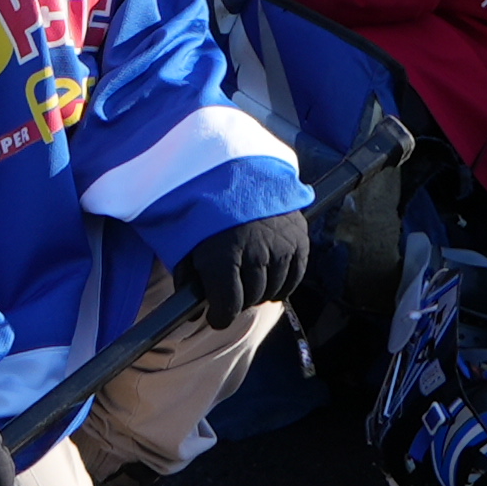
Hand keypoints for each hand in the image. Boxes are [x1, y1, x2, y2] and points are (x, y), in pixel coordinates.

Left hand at [170, 208, 309, 326]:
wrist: (237, 168)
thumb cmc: (206, 206)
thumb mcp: (186, 239)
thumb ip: (188, 277)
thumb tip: (194, 313)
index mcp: (224, 254)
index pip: (228, 306)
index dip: (219, 317)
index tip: (215, 317)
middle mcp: (256, 253)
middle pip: (250, 299)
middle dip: (237, 301)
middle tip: (230, 292)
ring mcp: (281, 247)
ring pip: (273, 291)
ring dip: (260, 291)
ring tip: (248, 280)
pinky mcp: (299, 239)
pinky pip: (294, 278)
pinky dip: (282, 283)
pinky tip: (269, 276)